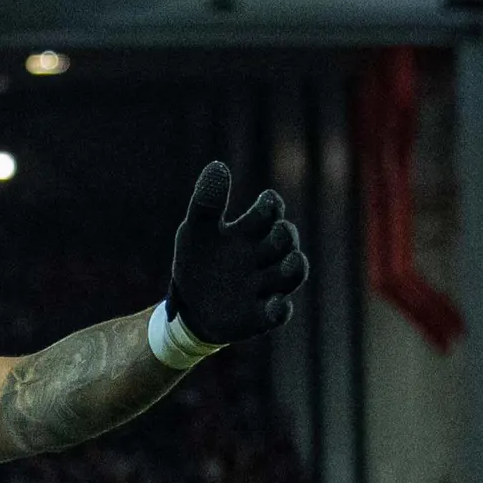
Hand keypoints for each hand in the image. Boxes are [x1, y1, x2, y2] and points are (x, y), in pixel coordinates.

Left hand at [166, 163, 309, 345]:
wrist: (187, 309)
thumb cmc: (197, 263)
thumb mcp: (195, 232)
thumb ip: (206, 202)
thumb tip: (217, 166)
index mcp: (249, 232)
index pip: (270, 210)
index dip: (271, 205)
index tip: (265, 205)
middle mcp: (262, 257)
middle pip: (286, 239)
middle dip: (285, 234)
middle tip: (276, 234)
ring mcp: (264, 286)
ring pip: (293, 273)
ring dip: (294, 266)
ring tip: (289, 262)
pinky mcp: (260, 316)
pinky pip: (279, 313)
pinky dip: (279, 308)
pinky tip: (272, 303)